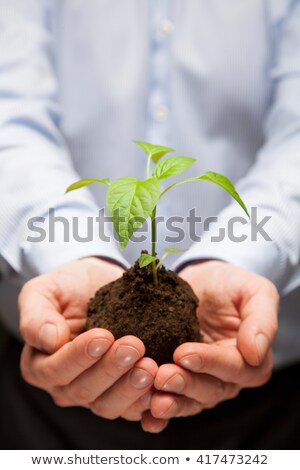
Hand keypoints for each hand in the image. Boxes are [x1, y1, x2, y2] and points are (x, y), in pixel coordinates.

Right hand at [19, 257, 156, 420]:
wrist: (100, 284)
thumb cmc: (68, 287)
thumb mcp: (45, 291)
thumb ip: (37, 316)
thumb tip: (49, 342)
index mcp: (40, 366)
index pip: (55, 371)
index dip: (78, 357)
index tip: (103, 336)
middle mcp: (66, 386)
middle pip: (84, 391)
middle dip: (111, 370)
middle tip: (134, 347)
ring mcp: (96, 393)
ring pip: (109, 405)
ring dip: (131, 388)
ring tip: (150, 366)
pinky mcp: (123, 393)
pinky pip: (135, 408)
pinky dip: (149, 402)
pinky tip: (163, 387)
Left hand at [141, 261, 278, 432]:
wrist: (201, 281)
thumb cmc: (231, 285)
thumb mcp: (254, 292)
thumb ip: (262, 320)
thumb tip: (255, 352)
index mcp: (252, 359)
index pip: (235, 367)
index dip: (210, 363)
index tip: (183, 353)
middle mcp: (228, 378)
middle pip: (211, 390)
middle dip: (186, 384)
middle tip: (162, 375)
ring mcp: (202, 383)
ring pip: (191, 402)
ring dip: (172, 402)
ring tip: (152, 398)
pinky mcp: (179, 383)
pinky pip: (172, 401)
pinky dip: (159, 414)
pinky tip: (146, 417)